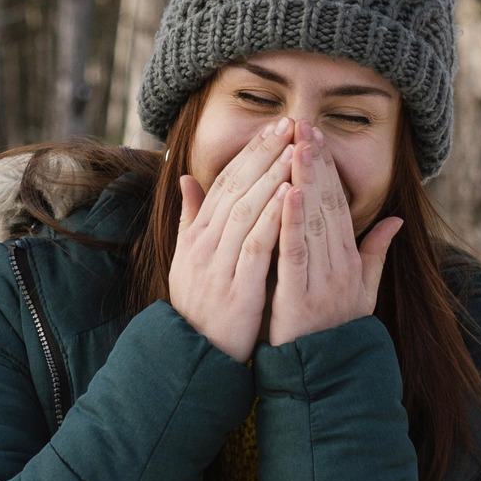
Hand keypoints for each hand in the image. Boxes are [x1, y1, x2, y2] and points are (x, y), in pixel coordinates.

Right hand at [169, 118, 295, 362]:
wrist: (196, 356)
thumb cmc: (201, 304)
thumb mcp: (189, 258)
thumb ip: (190, 217)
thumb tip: (186, 176)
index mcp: (196, 235)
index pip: (224, 182)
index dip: (251, 152)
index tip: (275, 126)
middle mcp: (204, 245)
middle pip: (236, 189)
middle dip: (264, 154)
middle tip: (290, 124)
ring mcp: (218, 266)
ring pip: (246, 211)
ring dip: (271, 178)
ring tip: (295, 150)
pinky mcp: (237, 289)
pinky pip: (255, 246)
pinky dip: (272, 219)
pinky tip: (290, 196)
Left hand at [266, 121, 401, 347]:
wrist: (327, 379)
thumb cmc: (338, 332)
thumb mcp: (364, 292)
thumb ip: (376, 253)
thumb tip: (396, 219)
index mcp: (351, 261)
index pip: (338, 206)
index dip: (327, 169)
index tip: (315, 137)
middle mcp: (340, 267)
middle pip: (327, 206)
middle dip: (316, 163)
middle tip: (304, 125)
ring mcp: (322, 282)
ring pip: (313, 222)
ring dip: (305, 181)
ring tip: (297, 146)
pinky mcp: (299, 299)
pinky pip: (295, 254)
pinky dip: (292, 223)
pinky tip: (288, 193)